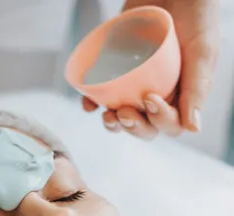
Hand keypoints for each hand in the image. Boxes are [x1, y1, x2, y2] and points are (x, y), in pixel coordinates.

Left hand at [82, 0, 220, 139]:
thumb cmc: (195, 12)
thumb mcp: (202, 48)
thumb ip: (198, 87)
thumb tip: (192, 129)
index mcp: (182, 95)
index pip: (169, 124)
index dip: (159, 121)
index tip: (149, 99)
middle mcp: (158, 94)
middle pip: (144, 127)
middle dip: (133, 127)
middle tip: (123, 113)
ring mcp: (135, 85)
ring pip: (122, 117)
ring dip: (113, 124)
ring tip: (107, 116)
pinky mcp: (115, 72)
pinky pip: (101, 96)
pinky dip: (92, 104)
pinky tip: (88, 104)